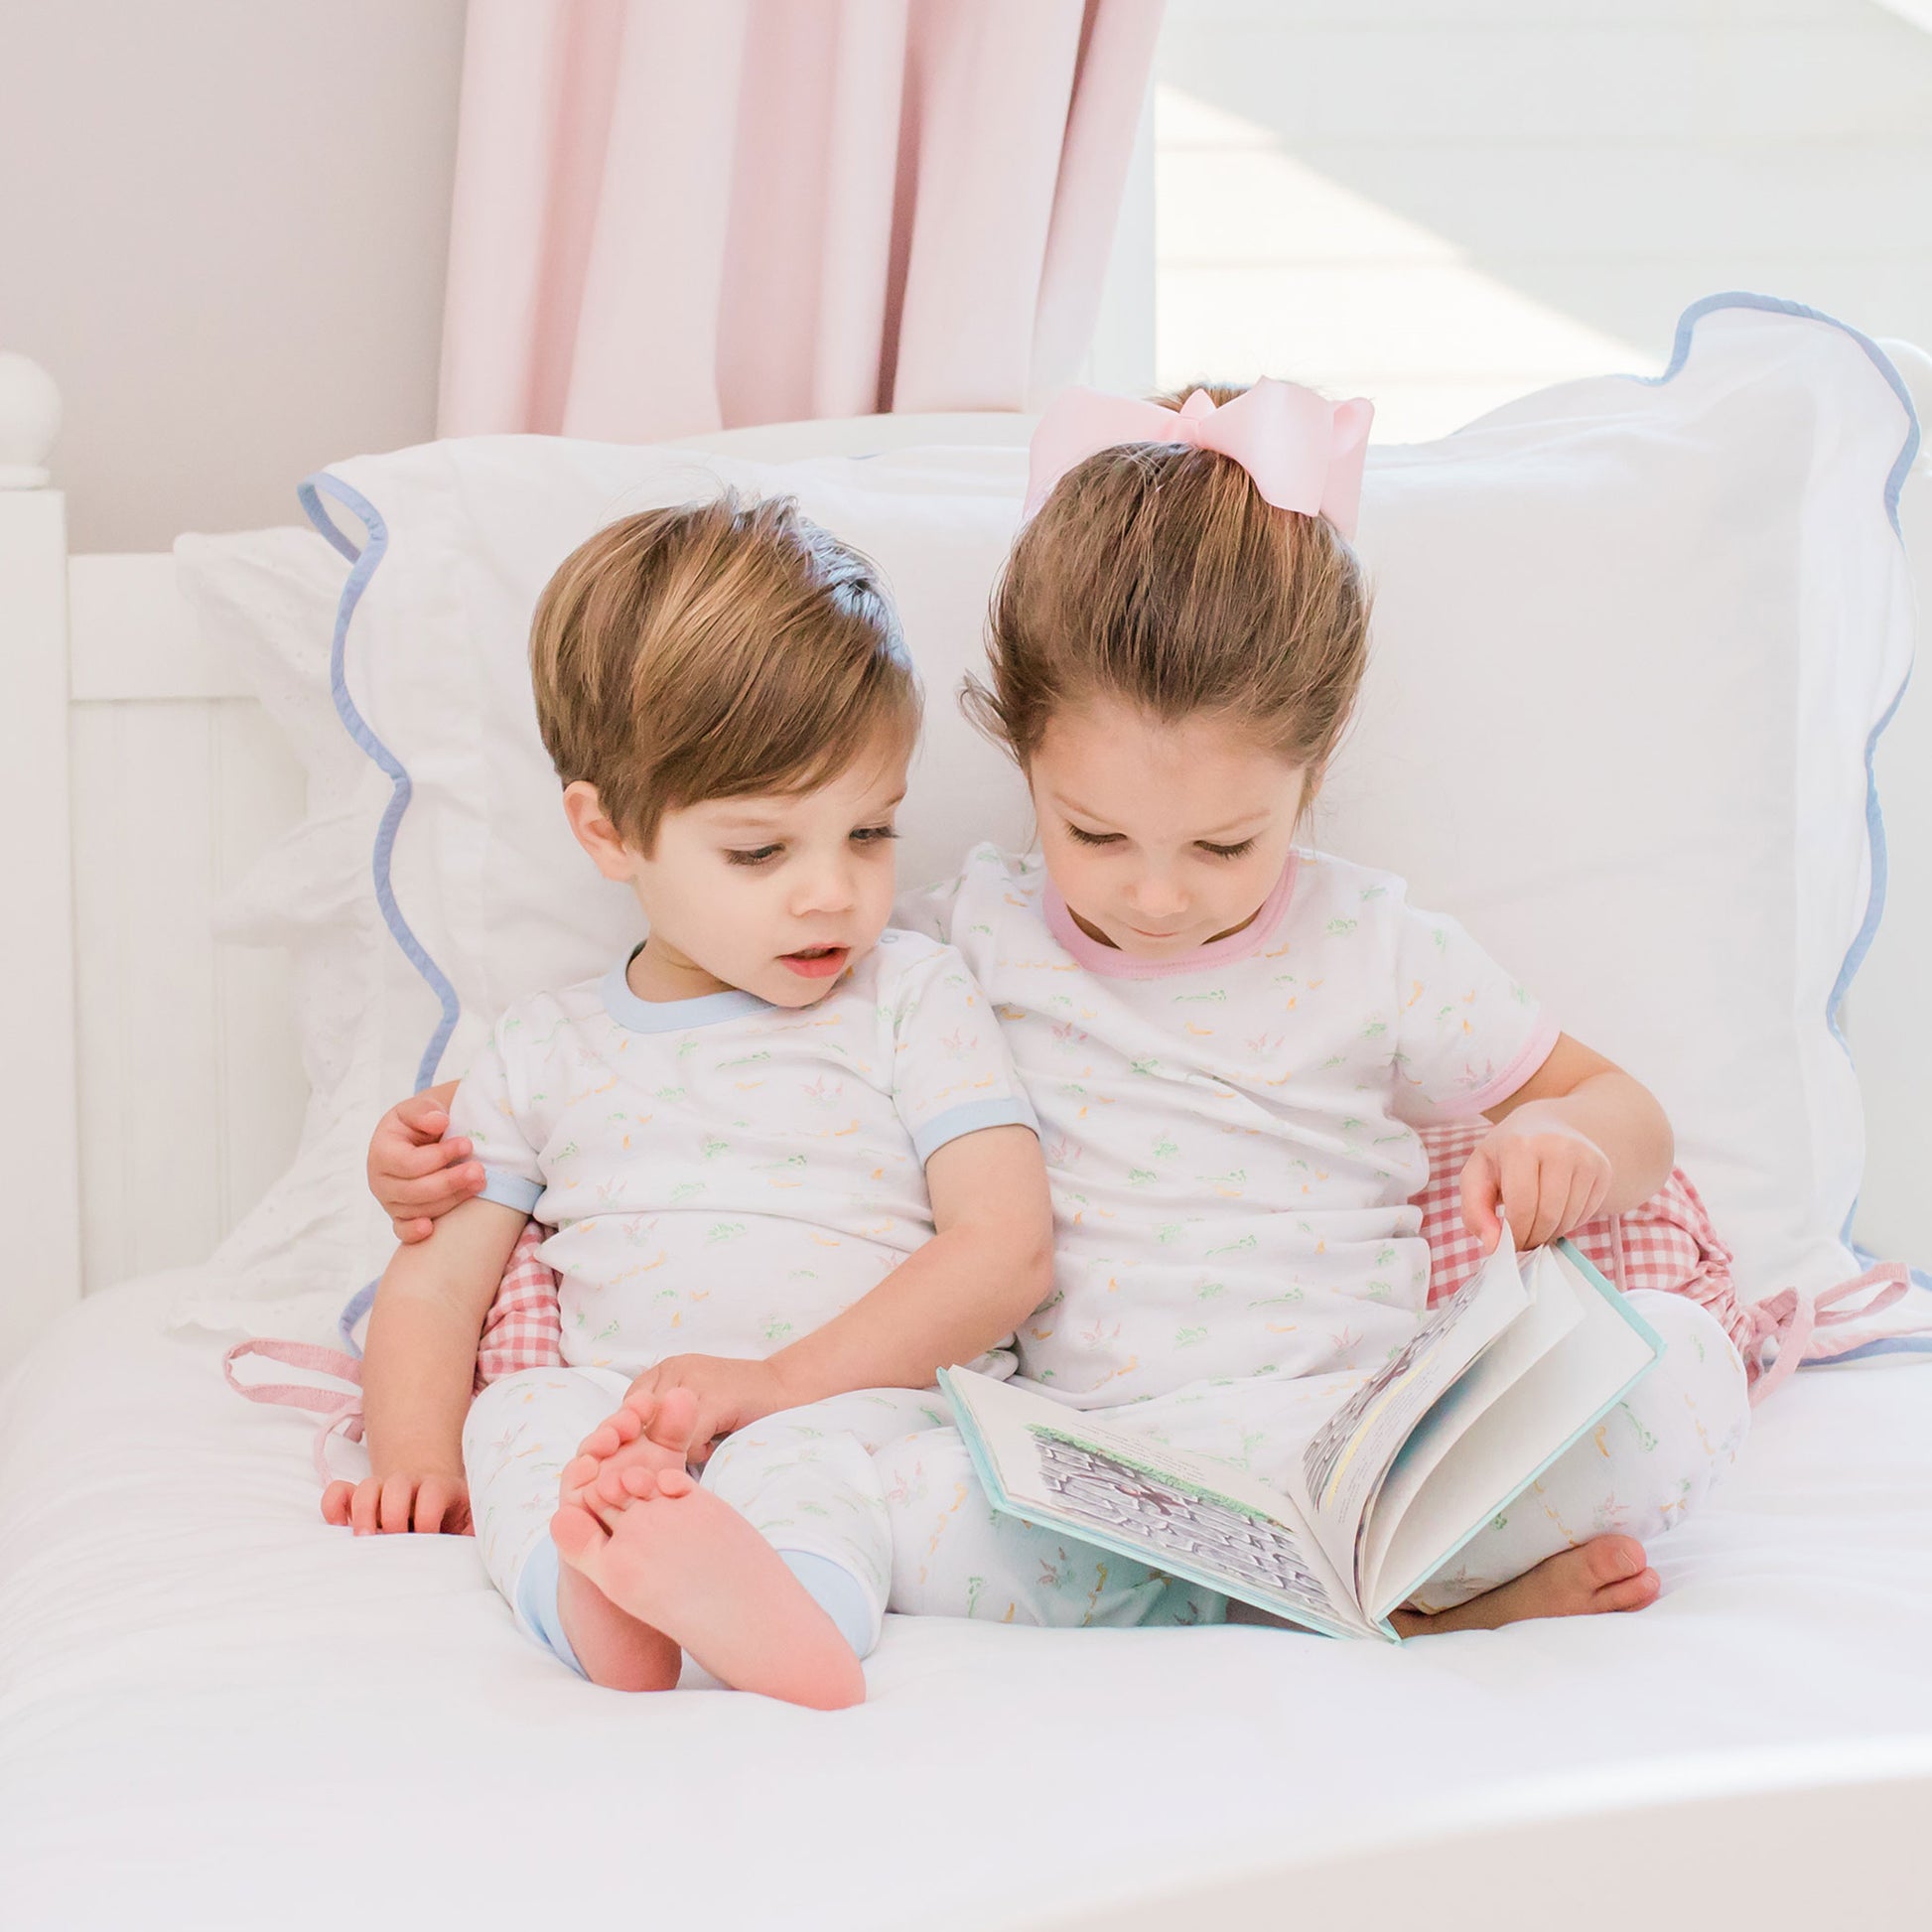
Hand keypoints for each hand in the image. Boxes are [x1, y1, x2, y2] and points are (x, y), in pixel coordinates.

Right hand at [321, 1466, 471, 1535]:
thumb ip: (478, 1535)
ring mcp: (384, 1490)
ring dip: (362, 1510)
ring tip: (364, 1538)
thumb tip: (493, 1551)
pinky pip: (339, 1492)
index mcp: (443, 1490)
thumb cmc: (456, 1524)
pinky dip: (333, 1505)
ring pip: (367, 1486)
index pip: (433, 1492)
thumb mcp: (472, 1525)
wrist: (437, 1505)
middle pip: (398, 1485)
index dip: (428, 1514)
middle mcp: (412, 1485)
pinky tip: (337, 1525)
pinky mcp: (361, 1499)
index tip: (427, 1537)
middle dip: (393, 1512)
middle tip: (392, 1539)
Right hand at [369, 1089, 482, 1242]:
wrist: (428, 1135)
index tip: (467, 1143)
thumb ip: (425, 1111)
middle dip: (449, 1182)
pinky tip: (429, 1229)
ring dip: (450, 1200)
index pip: (408, 1163)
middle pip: (413, 1191)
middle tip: (479, 1171)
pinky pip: (402, 1230)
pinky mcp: (400, 1215)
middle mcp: (380, 1179)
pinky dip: (413, 1232)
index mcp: (381, 1150)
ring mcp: (389, 1200)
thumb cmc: (425, 1120)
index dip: (439, 1156)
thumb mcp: (422, 1107)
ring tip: (478, 1184)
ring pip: (417, 1210)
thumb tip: (438, 1122)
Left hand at [616, 1355, 801, 1462]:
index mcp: (663, 1370)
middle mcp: (673, 1370)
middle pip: (635, 1422)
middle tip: (658, 1465)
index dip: (626, 1439)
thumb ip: (661, 1421)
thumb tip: (624, 1458)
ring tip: (694, 1451)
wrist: (787, 1388)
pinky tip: (714, 1445)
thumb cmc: (739, 1405)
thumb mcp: (693, 1405)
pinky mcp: (713, 1399)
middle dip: (642, 1451)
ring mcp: (692, 1381)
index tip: (636, 1460)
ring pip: (659, 1434)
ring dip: (672, 1453)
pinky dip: (697, 1452)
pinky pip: (687, 1440)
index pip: (624, 1410)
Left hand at [1458, 1109, 1611, 1252]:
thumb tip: (1493, 1246)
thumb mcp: (1476, 1176)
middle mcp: (1557, 1146)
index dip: (1514, 1234)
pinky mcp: (1602, 1169)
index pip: (1521, 1207)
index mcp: (1519, 1144)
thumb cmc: (1504, 1156)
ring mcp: (1585, 1156)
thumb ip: (1474, 1212)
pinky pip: (1587, 1214)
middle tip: (1522, 1239)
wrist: (1542, 1126)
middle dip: (1532, 1238)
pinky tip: (1555, 1209)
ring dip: (1550, 1233)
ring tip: (1535, 1223)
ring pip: (1569, 1219)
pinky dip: (1568, 1223)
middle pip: (1547, 1216)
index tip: (1508, 1242)